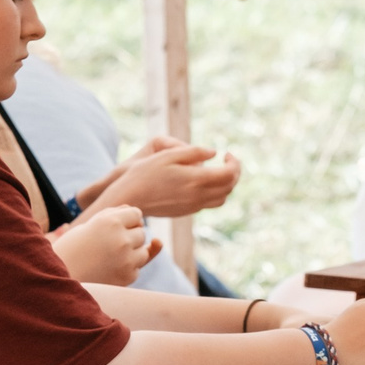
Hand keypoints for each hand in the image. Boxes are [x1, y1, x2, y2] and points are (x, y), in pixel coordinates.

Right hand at [53, 205, 162, 285]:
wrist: (58, 279)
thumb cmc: (71, 249)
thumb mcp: (89, 226)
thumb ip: (113, 216)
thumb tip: (136, 212)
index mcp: (110, 221)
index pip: (136, 214)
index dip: (127, 221)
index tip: (114, 229)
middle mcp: (122, 239)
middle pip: (141, 233)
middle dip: (129, 238)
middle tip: (107, 246)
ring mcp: (127, 259)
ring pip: (143, 252)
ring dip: (131, 254)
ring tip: (108, 258)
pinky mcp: (128, 277)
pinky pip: (136, 269)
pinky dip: (126, 270)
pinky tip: (107, 271)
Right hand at [84, 138, 241, 219]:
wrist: (129, 199)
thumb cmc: (144, 173)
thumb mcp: (167, 154)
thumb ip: (193, 152)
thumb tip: (214, 153)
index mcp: (195, 180)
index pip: (229, 174)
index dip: (234, 163)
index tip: (227, 153)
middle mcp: (197, 196)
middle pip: (229, 188)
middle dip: (233, 173)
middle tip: (227, 161)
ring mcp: (192, 207)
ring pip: (221, 199)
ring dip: (225, 185)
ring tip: (218, 171)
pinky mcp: (185, 212)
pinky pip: (208, 204)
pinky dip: (213, 192)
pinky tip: (202, 181)